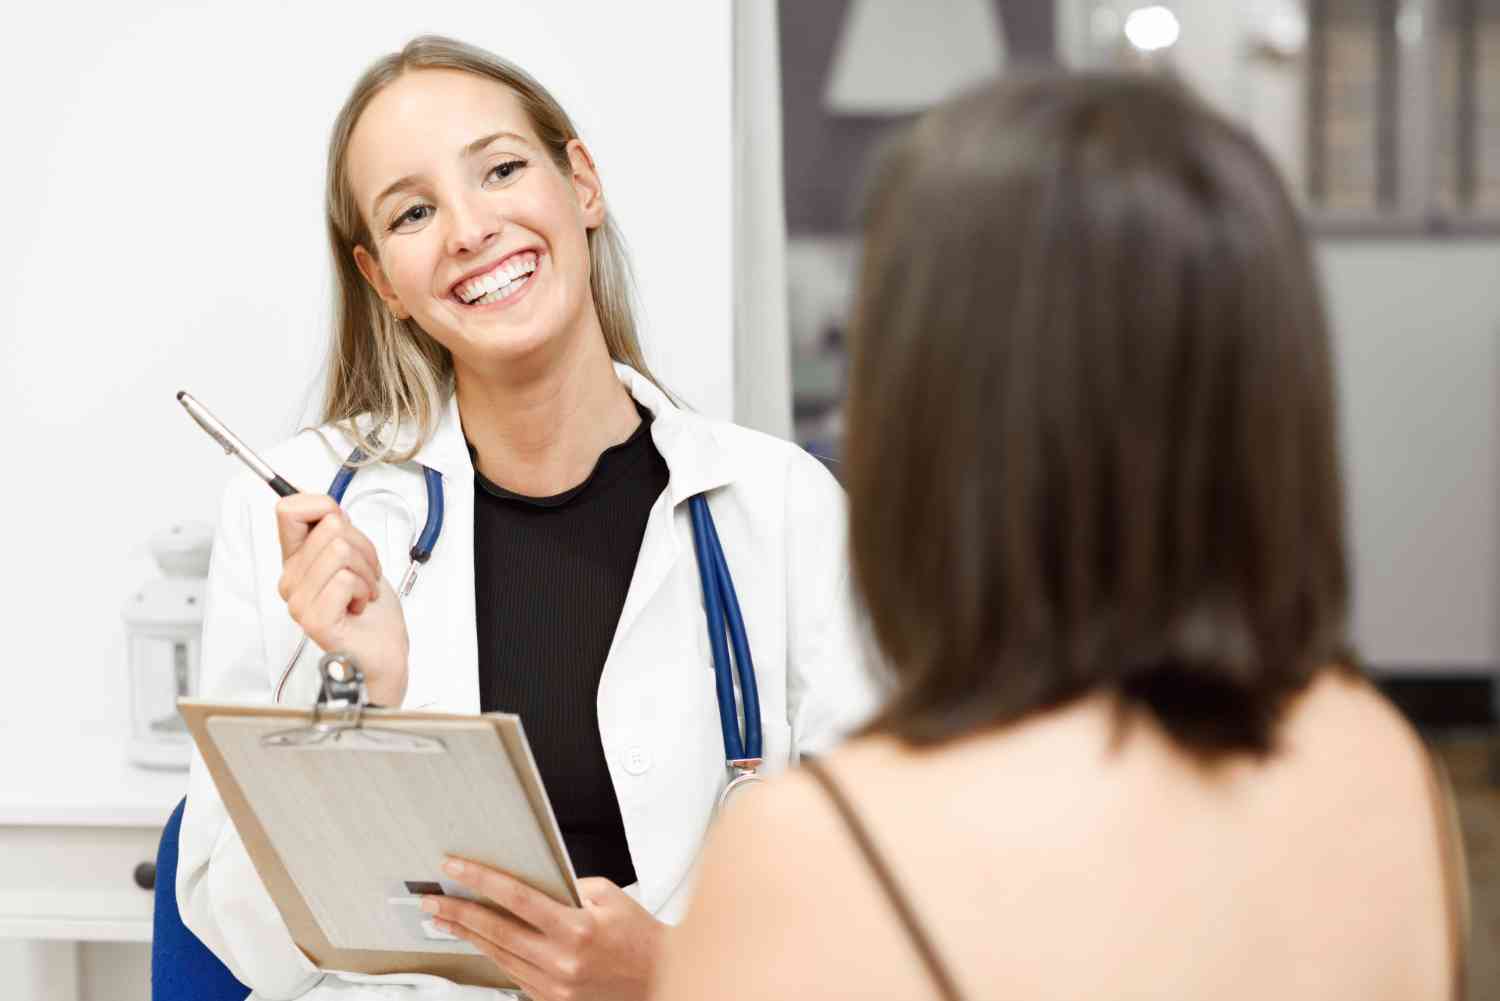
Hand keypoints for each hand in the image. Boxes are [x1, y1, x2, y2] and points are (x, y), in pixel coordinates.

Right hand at [275, 493, 408, 705]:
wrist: (382, 652)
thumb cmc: (371, 611)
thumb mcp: (357, 557)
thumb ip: (338, 531)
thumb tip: (326, 505)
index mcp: (297, 560)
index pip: (289, 508)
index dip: (323, 506)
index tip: (343, 526)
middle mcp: (291, 579)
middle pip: (331, 527)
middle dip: (363, 547)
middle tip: (364, 575)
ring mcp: (299, 601)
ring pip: (341, 550)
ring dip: (366, 570)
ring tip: (363, 592)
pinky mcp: (313, 619)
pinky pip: (345, 579)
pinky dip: (364, 590)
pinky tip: (359, 607)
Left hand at [423, 858, 666, 1000]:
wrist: (660, 979)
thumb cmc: (639, 936)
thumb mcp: (610, 896)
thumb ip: (569, 886)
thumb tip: (535, 880)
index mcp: (577, 929)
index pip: (516, 899)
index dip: (481, 881)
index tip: (456, 869)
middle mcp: (562, 961)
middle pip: (497, 932)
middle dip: (459, 914)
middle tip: (433, 901)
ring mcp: (556, 986)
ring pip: (500, 957)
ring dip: (470, 936)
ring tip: (446, 920)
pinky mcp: (554, 1000)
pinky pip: (515, 975)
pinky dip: (495, 956)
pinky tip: (481, 943)